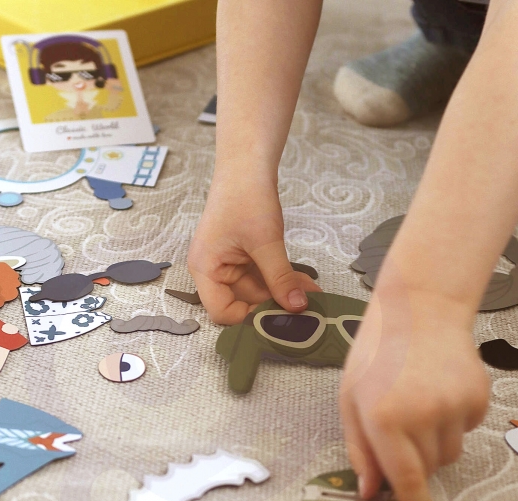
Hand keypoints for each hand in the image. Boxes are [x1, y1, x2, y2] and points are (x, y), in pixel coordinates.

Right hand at [188, 172, 319, 324]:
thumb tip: (297, 307)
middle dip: (274, 305)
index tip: (279, 316)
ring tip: (312, 295)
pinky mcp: (245, 258)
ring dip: (283, 293)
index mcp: (206, 269)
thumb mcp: (266, 242)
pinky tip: (304, 283)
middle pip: (243, 304)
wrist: (248, 165)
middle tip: (306, 309)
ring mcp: (230, 265)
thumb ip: (280, 278)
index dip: (249, 318)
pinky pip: (264, 278)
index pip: (222, 312)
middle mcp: (214, 271)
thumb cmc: (246, 197)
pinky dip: (282, 281)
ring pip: (258, 292)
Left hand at [339, 280, 488, 500]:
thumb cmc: (376, 354)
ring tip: (420, 400)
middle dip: (413, 460)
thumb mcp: (350, 399)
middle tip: (400, 422)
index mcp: (384, 418)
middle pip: (428, 470)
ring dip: (434, 442)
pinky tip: (440, 389)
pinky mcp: (479, 397)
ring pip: (450, 454)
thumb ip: (360, 449)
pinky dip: (454, 420)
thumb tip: (371, 492)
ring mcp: (455, 406)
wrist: (421, 307)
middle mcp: (423, 416)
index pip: (405, 478)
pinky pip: (467, 430)